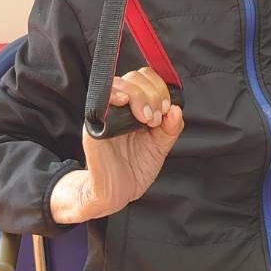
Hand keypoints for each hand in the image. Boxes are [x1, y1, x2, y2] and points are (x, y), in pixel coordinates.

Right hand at [50, 67, 183, 223]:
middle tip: (155, 119)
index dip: (160, 88)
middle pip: (134, 76)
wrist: (116, 194)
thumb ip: (170, 128)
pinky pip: (100, 100)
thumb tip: (177, 109)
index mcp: (135, 107)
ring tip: (146, 120)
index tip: (166, 110)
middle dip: (153, 94)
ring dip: (139, 96)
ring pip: (120, 84)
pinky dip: (114, 95)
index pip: (146, 77)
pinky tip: (123, 102)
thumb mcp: (160, 147)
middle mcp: (118, 106)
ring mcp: (105, 113)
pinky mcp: (94, 124)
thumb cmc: (134, 169)